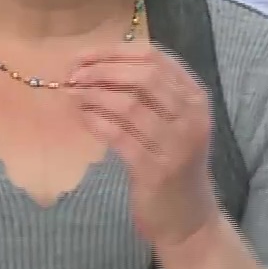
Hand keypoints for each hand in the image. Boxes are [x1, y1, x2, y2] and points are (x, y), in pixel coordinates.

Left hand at [67, 43, 218, 249]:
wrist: (187, 217)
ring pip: (129, 104)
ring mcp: (176, 143)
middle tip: (73, 75)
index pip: (153, 56)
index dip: (113, 51)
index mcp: (195, 95)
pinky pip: (119, 135)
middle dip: (101, 70)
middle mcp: (192, 115)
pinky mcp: (156, 169)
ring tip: (72, 94)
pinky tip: (82, 117)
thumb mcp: (170, 120)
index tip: (82, 56)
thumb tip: (95, 64)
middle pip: (143, 76)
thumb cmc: (171, 162)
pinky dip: (96, 121)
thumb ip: (146, 92)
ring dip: (94, 95)